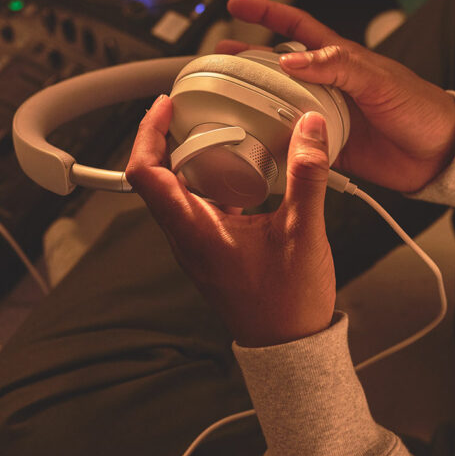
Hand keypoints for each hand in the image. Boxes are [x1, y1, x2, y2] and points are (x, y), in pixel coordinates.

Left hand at [125, 95, 335, 346]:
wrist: (290, 347)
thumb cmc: (288, 304)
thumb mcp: (303, 232)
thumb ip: (307, 176)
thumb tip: (310, 129)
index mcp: (194, 231)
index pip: (145, 175)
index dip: (147, 134)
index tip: (164, 108)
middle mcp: (187, 238)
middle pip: (157, 179)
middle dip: (170, 140)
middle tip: (194, 111)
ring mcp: (197, 246)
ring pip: (179, 193)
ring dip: (192, 161)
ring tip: (221, 135)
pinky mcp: (212, 251)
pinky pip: (200, 207)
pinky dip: (213, 182)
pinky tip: (244, 173)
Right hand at [218, 0, 454, 192]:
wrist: (438, 154)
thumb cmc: (419, 107)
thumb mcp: (378, 78)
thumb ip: (336, 66)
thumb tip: (290, 60)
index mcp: (339, 59)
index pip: (295, 27)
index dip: (266, 13)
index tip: (238, 5)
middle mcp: (327, 85)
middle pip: (277, 67)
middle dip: (247, 60)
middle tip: (219, 61)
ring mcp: (325, 115)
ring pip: (280, 104)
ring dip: (255, 102)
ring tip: (227, 102)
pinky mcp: (327, 145)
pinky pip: (293, 141)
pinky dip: (275, 141)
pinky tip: (258, 142)